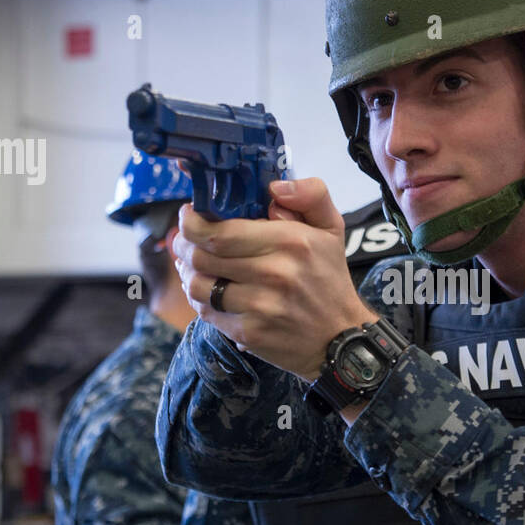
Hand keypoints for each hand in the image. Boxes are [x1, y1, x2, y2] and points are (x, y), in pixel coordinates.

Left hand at [173, 178, 379, 380]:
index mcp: (291, 242)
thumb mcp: (331, 229)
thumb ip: (311, 195)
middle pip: (202, 257)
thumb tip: (275, 186)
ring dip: (188, 272)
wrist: (340, 338)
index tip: (189, 215)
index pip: (220, 232)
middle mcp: (274, 274)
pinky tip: (209, 289)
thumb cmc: (329, 279)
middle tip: (185, 239)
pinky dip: (201, 298)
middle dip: (184, 245)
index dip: (192, 222)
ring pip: (198, 285)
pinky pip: (207, 312)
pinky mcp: (249, 333)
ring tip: (193, 264)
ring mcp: (260, 307)